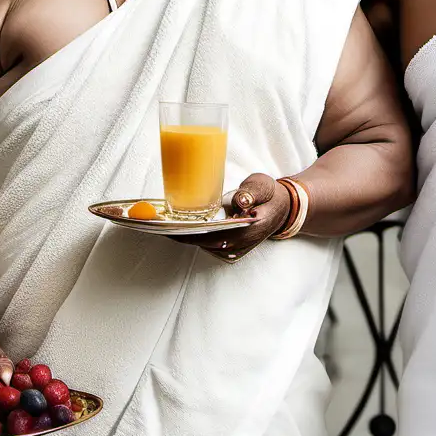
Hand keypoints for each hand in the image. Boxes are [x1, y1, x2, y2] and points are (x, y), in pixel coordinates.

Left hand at [167, 173, 291, 262]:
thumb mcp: (264, 186)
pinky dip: (191, 236)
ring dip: (182, 234)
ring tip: (160, 222)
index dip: (186, 232)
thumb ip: (252, 192)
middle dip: (177, 232)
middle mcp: (238, 245)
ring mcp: (233, 250)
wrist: (283, 209)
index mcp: (247, 230)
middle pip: (200, 242)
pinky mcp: (229, 249)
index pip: (210, 235)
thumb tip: (241, 201)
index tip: (165, 226)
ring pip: (201, 244)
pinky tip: (176, 226)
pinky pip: (205, 244)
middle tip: (153, 221)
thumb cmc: (270, 195)